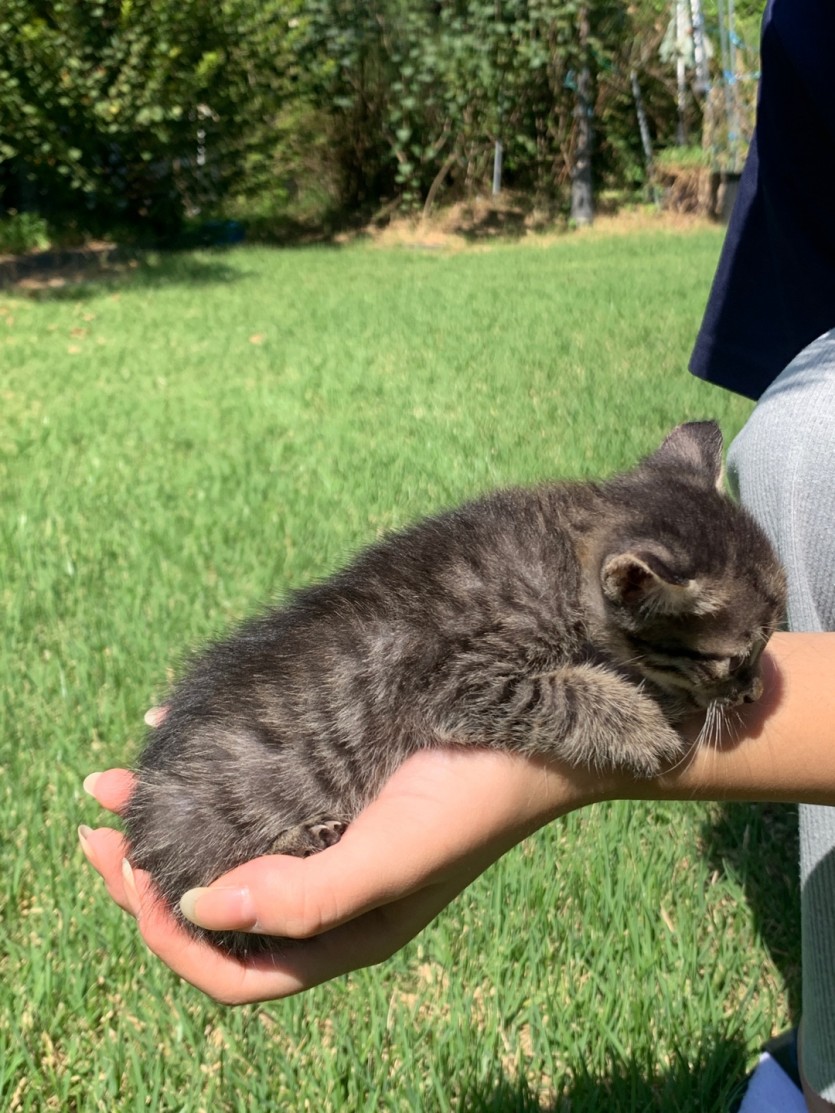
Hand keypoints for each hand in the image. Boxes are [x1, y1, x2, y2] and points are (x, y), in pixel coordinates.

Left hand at [80, 747, 594, 1004]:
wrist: (539, 735)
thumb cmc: (473, 801)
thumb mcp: (393, 861)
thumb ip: (306, 899)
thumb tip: (203, 906)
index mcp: (341, 933)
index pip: (231, 968)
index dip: (168, 935)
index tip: (123, 872)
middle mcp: (327, 894)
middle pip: (218, 911)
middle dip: (149, 880)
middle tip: (98, 829)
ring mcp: (330, 841)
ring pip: (231, 852)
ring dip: (173, 826)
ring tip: (120, 784)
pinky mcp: (337, 789)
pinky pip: (259, 796)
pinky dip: (215, 778)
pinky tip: (187, 735)